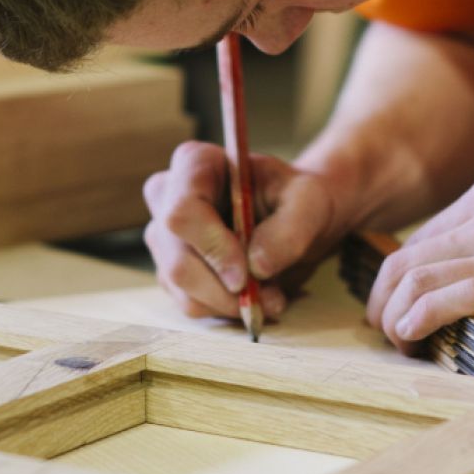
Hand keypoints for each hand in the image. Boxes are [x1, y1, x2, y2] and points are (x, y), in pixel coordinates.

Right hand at [141, 141, 349, 320]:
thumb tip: (257, 265)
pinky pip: (189, 302)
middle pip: (177, 258)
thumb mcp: (308, 203)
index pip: (183, 210)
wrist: (293, 218)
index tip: (246, 274)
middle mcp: (167, 197)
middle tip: (268, 297)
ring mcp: (164, 236)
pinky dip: (225, 309)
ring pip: (181, 286)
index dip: (212, 247)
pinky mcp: (171, 269)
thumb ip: (289, 230)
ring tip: (271, 295)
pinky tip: (253, 297)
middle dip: (224, 288)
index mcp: (196, 164)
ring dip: (229, 303)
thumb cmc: (297, 199)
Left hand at [364, 170, 473, 349]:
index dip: (404, 276)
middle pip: (405, 259)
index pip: (424, 238)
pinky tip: (414, 337)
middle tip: (385, 329)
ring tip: (398, 343)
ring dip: (394, 316)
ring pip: (415, 279)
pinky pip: (446, 299)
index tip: (404, 304)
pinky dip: (418, 320)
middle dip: (383, 298)